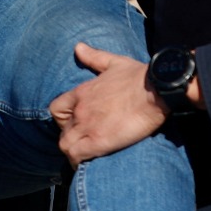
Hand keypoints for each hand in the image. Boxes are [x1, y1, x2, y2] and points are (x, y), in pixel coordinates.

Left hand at [48, 43, 168, 165]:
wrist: (155, 90)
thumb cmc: (138, 76)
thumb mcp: (113, 62)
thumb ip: (93, 56)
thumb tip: (78, 47)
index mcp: (82, 92)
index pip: (56, 108)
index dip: (62, 119)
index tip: (74, 124)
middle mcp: (80, 109)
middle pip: (61, 129)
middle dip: (70, 137)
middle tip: (84, 142)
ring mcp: (88, 125)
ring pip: (65, 144)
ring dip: (72, 151)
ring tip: (85, 156)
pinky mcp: (99, 141)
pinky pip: (77, 156)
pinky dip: (78, 162)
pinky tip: (87, 164)